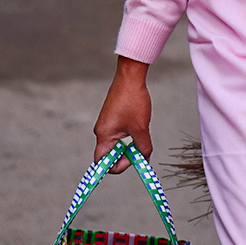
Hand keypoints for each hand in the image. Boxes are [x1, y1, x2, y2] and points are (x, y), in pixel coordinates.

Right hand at [93, 56, 151, 171]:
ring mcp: (106, 125)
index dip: (119, 166)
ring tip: (141, 134)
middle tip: (141, 150)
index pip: (103, 163)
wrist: (130, 78)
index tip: (134, 160)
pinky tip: (138, 127)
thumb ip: (143, 148)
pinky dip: (128, 137)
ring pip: (116, 145)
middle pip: (110, 156)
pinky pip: (117, 136)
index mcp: (104, 136)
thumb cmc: (133, 101)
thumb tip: (144, 160)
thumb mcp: (141, 128)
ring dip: (128, 146)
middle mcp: (101, 132)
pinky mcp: (111, 119)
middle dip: (126, 156)